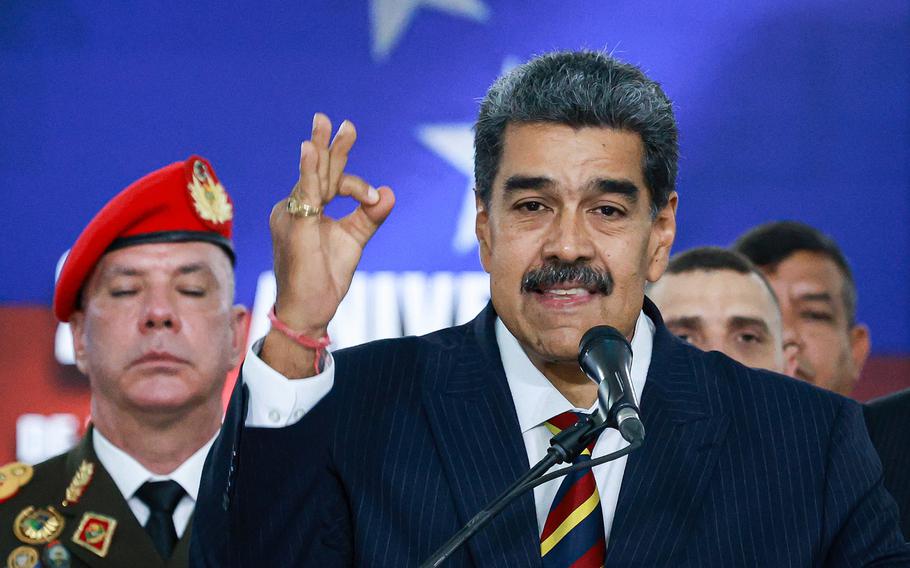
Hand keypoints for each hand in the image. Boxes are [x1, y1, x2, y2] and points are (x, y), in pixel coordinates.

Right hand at [261, 113, 394, 377]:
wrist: (310, 310)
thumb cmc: (324, 277)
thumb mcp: (354, 239)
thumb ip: (370, 215)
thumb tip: (389, 191)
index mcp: (309, 209)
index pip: (330, 182)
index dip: (355, 183)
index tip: (372, 197)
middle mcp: (295, 207)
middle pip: (318, 171)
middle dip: (330, 145)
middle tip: (338, 120)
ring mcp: (292, 215)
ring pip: (313, 178)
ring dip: (321, 150)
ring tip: (324, 122)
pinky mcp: (295, 225)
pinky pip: (304, 193)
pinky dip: (309, 171)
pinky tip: (311, 149)